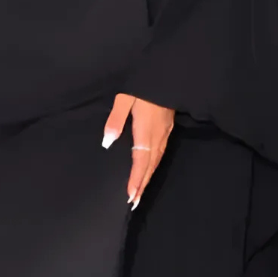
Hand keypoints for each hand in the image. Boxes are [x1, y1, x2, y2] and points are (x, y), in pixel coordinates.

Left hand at [102, 94, 174, 208]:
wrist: (169, 73)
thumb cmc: (144, 85)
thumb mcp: (124, 99)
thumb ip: (115, 120)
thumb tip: (108, 142)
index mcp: (145, 131)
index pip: (140, 160)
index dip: (135, 179)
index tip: (130, 195)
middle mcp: (157, 136)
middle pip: (149, 166)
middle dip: (141, 185)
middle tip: (134, 203)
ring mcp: (164, 134)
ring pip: (156, 162)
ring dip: (147, 179)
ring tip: (140, 193)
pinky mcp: (168, 130)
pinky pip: (160, 154)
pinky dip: (153, 167)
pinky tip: (149, 172)